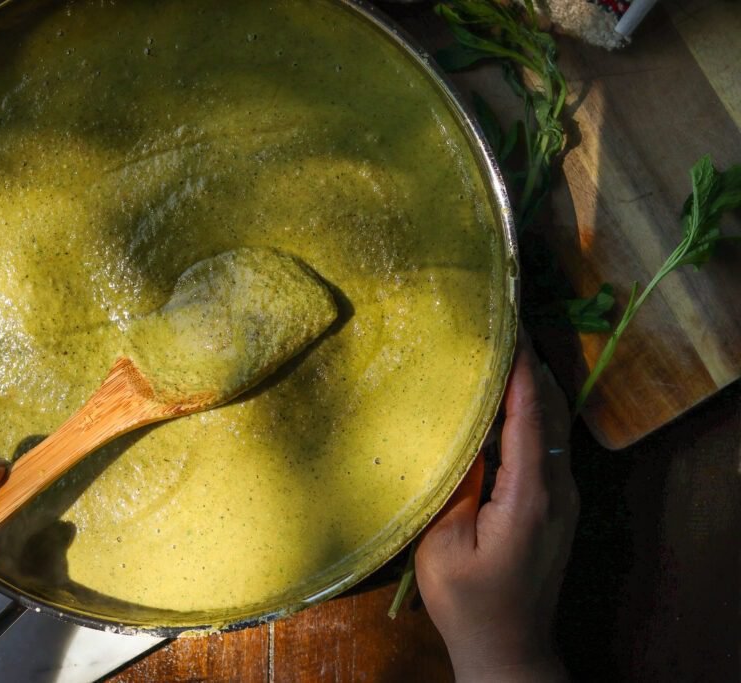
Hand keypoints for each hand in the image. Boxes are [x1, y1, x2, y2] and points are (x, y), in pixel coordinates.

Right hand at [416, 335, 578, 681]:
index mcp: (530, 494)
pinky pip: (545, 445)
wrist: (507, 645)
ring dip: (531, 388)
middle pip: (550, 412)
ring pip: (552, 426)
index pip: (529, 414)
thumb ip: (458, 483)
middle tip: (501, 328)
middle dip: (530, 367)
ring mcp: (562, 497)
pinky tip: (503, 404)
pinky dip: (529, 414)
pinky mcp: (554, 505)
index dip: (520, 370)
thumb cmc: (468, 600)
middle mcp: (557, 488)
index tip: (507, 328)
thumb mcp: (445, 543)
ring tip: (501, 354)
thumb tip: (463, 435)